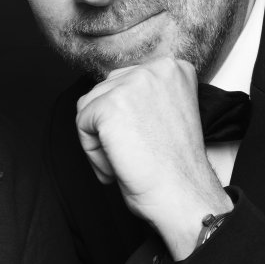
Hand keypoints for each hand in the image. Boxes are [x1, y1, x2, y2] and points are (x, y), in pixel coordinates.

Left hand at [76, 57, 232, 258]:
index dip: (125, 119)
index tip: (140, 141)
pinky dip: (92, 152)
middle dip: (108, 127)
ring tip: (124, 161)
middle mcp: (155, 69)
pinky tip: (116, 166)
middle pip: (104, 91)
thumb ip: (143, 98)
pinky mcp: (110, 105)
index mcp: (173, 69)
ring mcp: (132, 84)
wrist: (182, 195)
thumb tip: (105, 98)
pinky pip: (82, 125)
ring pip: (89, 107)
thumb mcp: (166, 114)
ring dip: (99, 139)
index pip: (125, 83)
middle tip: (131, 155)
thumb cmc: (175, 167)